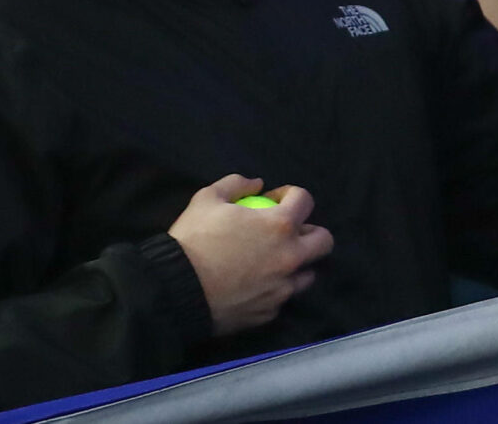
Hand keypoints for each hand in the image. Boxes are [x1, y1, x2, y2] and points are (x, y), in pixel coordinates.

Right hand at [167, 176, 331, 336]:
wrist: (173, 292)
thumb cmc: (192, 241)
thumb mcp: (207, 199)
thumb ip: (236, 184)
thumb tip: (258, 184)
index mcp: (280, 225)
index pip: (306, 200)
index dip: (290, 195)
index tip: (273, 200)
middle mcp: (290, 257)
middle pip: (323, 241)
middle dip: (308, 231)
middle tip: (284, 232)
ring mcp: (281, 288)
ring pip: (307, 274)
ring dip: (296, 264)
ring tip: (271, 261)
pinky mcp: (268, 313)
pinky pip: (281, 298)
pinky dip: (274, 289)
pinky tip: (254, 285)